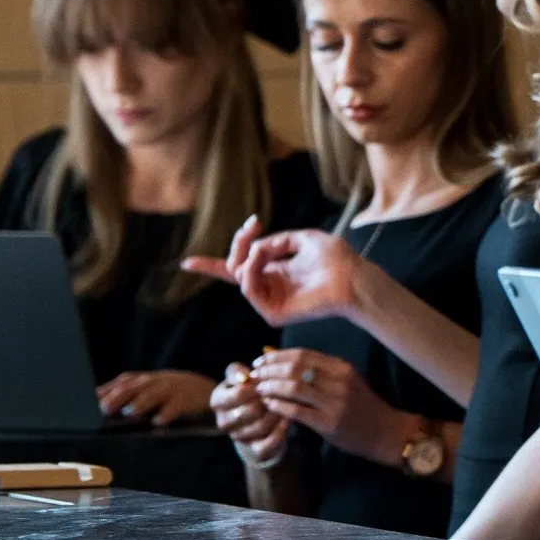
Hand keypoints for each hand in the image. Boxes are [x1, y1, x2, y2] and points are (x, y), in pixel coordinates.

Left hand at [96, 368, 217, 426]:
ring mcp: (170, 389)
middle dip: (118, 397)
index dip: (106, 391)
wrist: (207, 390)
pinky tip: (158, 422)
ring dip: (141, 403)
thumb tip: (99, 404)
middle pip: (133, 387)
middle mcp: (155, 382)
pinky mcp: (185, 400)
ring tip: (129, 412)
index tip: (89, 402)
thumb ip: (128, 394)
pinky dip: (166, 414)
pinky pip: (175, 407)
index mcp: (144, 380)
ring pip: (153, 394)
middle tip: (104, 408)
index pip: (121, 383)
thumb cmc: (171, 393)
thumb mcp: (150, 388)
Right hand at [181, 218, 365, 327]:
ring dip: (247, 254)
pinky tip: (261, 257)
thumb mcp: (303, 238)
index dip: (212, 266)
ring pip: (240, 275)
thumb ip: (277, 240)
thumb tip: (256, 246)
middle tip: (253, 226)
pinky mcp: (273, 313)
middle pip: (235, 267)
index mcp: (276, 271)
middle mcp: (270, 286)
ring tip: (263, 245)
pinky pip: (248, 288)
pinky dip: (250, 269)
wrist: (352, 276)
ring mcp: (270, 301)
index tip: (186, 262)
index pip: (239, 269)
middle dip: (239, 243)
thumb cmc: (336, 258)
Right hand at [211, 362, 288, 464]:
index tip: (269, 382)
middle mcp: (223, 420)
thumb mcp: (241, 378)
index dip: (259, 387)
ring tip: (286, 405)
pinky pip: (270, 442)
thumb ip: (239, 372)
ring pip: (261, 426)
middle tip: (281, 394)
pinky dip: (281, 430)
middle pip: (251, 410)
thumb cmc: (248, 393)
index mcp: (217, 400)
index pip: (240, 393)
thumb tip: (244, 376)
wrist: (255, 422)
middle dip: (269, 401)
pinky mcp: (255, 451)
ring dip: (276, 414)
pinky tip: (287, 420)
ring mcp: (238, 437)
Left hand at [250, 348, 410, 467]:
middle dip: (269, 370)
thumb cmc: (362, 405)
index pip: (303, 354)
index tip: (261, 360)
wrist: (385, 431)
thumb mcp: (346, 380)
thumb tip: (284, 361)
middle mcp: (338, 381)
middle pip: (295, 368)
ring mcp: (334, 402)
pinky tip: (269, 405)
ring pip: (294, 387)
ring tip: (259, 389)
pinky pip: (297, 411)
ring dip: (271, 386)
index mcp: (341, 367)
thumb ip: (321, 371)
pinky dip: (279, 405)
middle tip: (255, 375)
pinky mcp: (329, 424)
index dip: (277, 356)